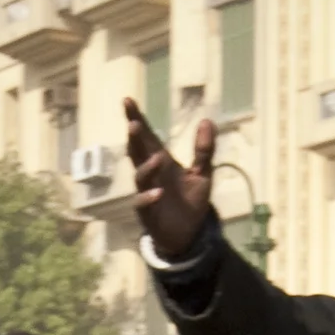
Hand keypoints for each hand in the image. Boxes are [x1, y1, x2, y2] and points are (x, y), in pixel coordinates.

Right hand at [124, 98, 214, 259]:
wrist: (189, 234)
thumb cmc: (191, 201)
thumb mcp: (203, 173)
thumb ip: (204, 149)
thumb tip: (207, 120)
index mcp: (161, 160)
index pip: (147, 136)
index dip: (136, 118)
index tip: (128, 100)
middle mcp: (150, 174)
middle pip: (137, 152)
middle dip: (134, 138)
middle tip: (133, 124)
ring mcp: (147, 192)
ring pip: (139, 176)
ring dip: (146, 167)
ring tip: (158, 159)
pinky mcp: (148, 213)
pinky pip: (143, 203)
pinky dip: (149, 198)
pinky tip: (158, 193)